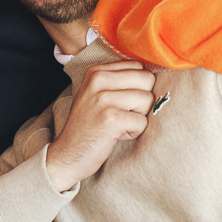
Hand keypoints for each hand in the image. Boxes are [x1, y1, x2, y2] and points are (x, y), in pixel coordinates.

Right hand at [46, 61, 154, 191]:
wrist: (68, 155)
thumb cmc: (88, 126)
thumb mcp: (96, 94)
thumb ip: (119, 80)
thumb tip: (154, 74)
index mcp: (96, 71)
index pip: (139, 67)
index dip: (138, 86)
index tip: (121, 101)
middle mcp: (99, 80)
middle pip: (147, 79)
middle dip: (142, 100)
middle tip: (123, 114)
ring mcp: (104, 99)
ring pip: (148, 100)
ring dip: (138, 117)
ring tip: (119, 124)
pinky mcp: (111, 119)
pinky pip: (142, 121)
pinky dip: (135, 132)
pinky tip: (117, 135)